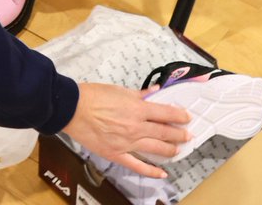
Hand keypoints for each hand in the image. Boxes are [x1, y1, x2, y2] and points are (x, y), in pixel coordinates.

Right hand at [62, 82, 190, 178]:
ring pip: (155, 148)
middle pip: (164, 132)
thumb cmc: (93, 96)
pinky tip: (162, 173)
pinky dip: (152, 171)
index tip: (187, 117)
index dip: (179, 116)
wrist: (73, 108)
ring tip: (178, 149)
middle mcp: (136, 126)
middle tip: (188, 135)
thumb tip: (154, 91)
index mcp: (137, 108)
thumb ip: (139, 94)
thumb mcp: (118, 89)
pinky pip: (138, 165)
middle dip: (179, 134)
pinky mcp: (117, 154)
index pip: (165, 113)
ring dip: (170, 149)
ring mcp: (128, 142)